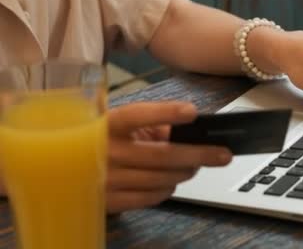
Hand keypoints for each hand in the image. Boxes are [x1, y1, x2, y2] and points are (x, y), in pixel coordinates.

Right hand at [106, 101, 231, 212]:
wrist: (69, 168)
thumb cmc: (107, 140)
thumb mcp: (124, 126)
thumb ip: (154, 125)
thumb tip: (194, 135)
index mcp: (107, 123)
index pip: (137, 115)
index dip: (166, 113)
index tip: (193, 112)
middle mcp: (103, 151)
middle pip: (161, 155)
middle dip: (198, 154)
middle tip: (222, 154)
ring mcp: (105, 178)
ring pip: (161, 178)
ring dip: (185, 172)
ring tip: (196, 166)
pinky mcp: (109, 201)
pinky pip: (151, 197)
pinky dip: (168, 188)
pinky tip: (172, 180)